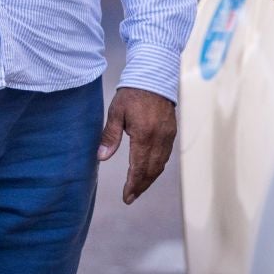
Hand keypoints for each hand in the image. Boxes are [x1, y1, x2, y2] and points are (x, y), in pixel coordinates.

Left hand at [97, 87, 176, 205]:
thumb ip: (110, 136)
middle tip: (131, 197)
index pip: (139, 167)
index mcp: (144, 134)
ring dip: (150, 179)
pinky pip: (166, 156)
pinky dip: (157, 168)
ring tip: (139, 189)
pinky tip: (150, 171)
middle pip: (152, 170)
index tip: (127, 197)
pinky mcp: (172, 132)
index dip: (133, 184)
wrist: (154, 76)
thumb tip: (102, 158)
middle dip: (141, 186)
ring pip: (161, 165)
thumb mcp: (116, 112)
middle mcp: (159, 138)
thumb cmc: (132, 93)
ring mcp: (168, 136)